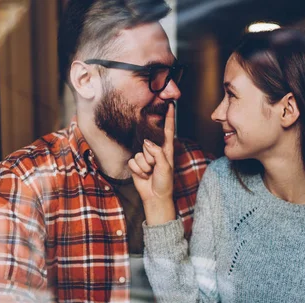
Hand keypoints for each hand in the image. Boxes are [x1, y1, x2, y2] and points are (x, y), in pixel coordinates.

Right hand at [128, 103, 176, 224]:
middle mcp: (155, 151)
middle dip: (150, 156)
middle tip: (154, 167)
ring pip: (140, 154)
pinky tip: (143, 175)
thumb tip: (146, 143)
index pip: (167, 131)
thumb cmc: (164, 182)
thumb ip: (157, 152)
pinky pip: (133, 161)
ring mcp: (144, 157)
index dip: (169, 118)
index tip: (170, 105)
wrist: (155, 196)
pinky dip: (138, 170)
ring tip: (149, 172)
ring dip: (144, 166)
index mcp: (166, 150)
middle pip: (148, 142)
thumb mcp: (165, 167)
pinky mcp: (135, 164)